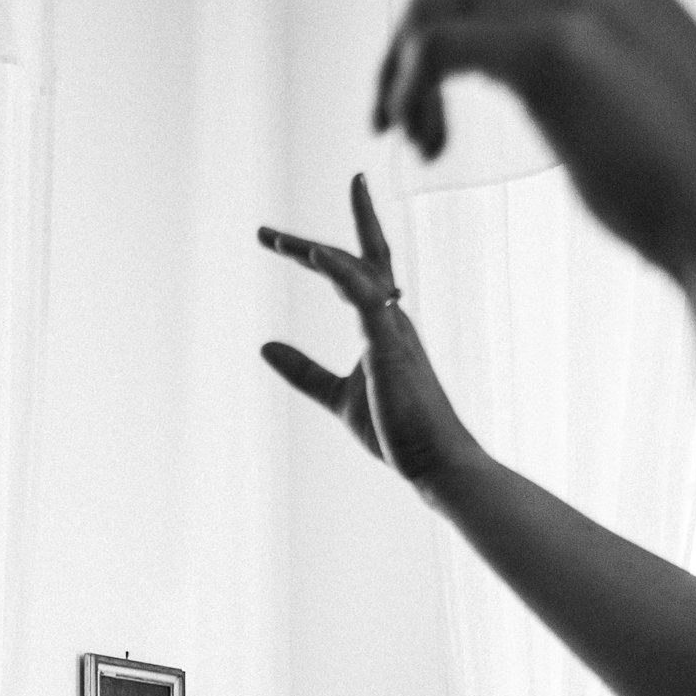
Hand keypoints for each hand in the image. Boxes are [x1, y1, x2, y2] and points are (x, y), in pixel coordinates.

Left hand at [258, 175, 486, 490]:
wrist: (434, 462)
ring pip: (357, 272)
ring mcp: (392, 329)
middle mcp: (390, 317)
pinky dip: (343, 274)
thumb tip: (265, 347)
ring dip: (317, 253)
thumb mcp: (336, 396)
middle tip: (261, 233)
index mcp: (380, 324)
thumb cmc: (396, 429)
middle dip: (306, 246)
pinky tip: (317, 257)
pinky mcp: (391, 347)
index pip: (350, 272)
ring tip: (276, 240)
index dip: (314, 253)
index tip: (273, 238)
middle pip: (350, 263)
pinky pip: (367, 299)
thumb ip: (303, 371)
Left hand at [371, 0, 695, 284]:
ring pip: (430, 7)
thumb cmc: (686, 168)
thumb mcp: (633, 71)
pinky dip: (408, 96)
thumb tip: (511, 56)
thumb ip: (579, 37)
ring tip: (421, 137)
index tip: (416, 17)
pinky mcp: (550, 46)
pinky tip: (429, 144)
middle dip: (405, 47)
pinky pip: (433, 48)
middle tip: (404, 116)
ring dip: (401, 77)